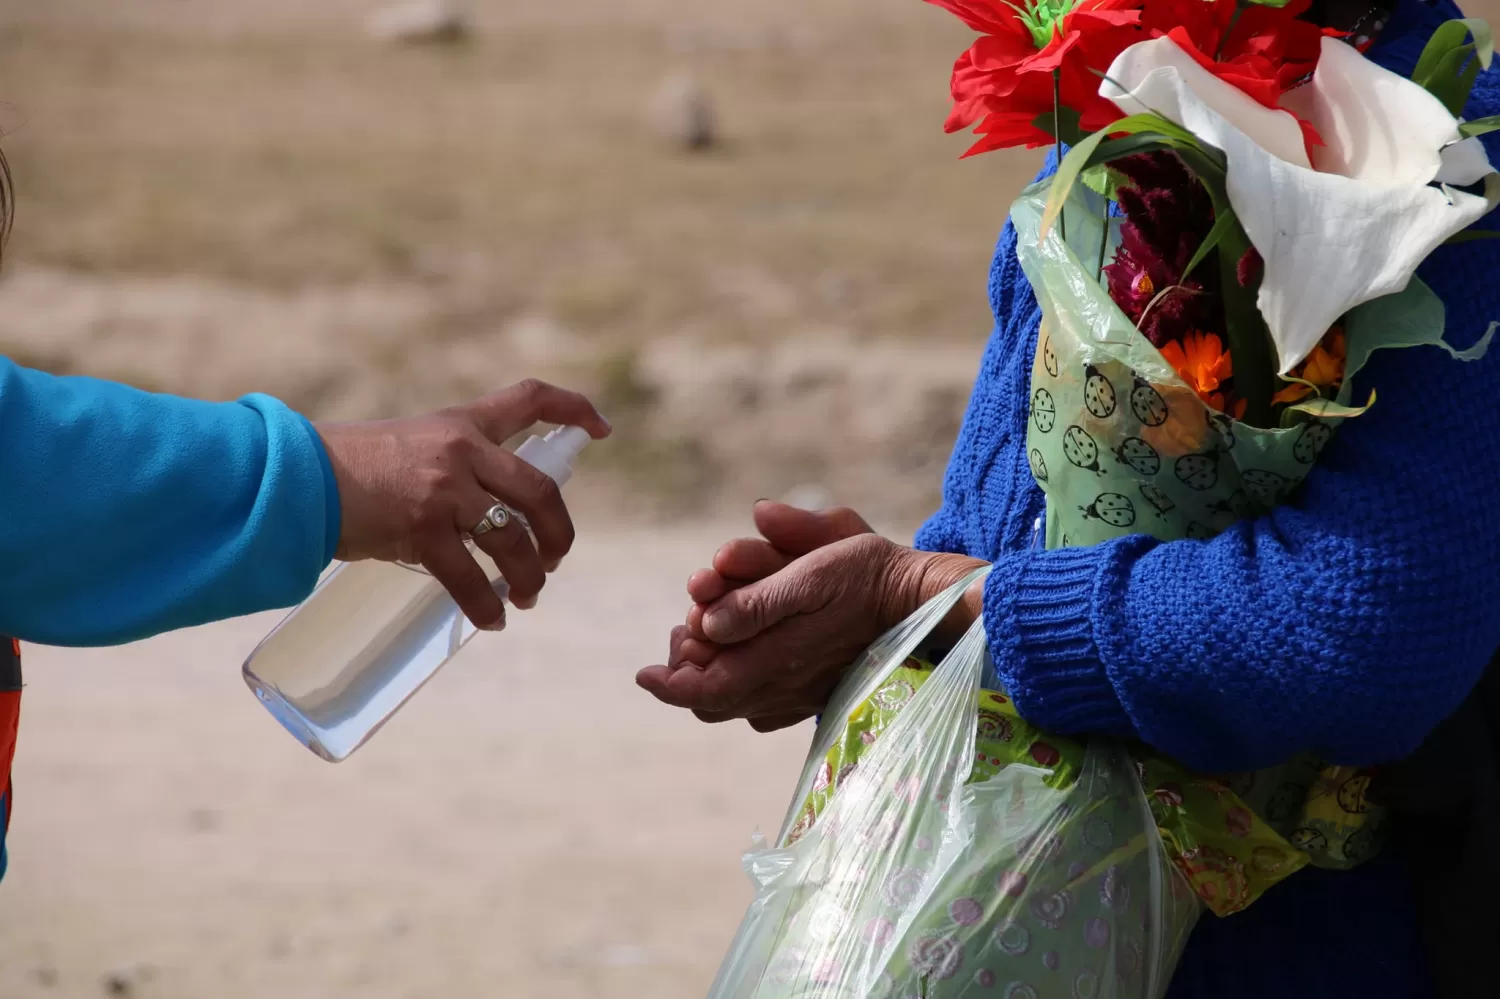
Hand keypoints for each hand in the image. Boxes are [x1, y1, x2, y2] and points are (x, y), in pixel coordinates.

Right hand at [314, 379, 609, 630]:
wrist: (296, 478)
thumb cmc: (346, 468)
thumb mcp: (409, 447)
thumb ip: (449, 470)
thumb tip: (483, 520)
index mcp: (461, 423)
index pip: (530, 399)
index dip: (574, 410)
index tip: (601, 430)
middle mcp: (461, 450)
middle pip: (542, 492)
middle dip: (559, 534)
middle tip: (555, 559)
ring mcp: (443, 489)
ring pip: (514, 541)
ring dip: (529, 577)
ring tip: (526, 597)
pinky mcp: (422, 528)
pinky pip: (470, 577)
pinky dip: (486, 606)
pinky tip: (490, 620)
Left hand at [637, 502, 986, 729]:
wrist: (923, 601)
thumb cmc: (866, 576)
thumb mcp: (814, 573)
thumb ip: (758, 602)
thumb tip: (708, 621)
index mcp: (776, 661)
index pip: (704, 690)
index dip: (668, 684)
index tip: (644, 673)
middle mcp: (785, 688)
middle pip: (714, 703)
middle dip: (686, 675)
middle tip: (678, 642)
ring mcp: (803, 695)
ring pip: (737, 706)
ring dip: (711, 678)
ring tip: (701, 648)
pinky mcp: (820, 693)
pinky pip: (766, 706)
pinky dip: (742, 685)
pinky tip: (744, 658)